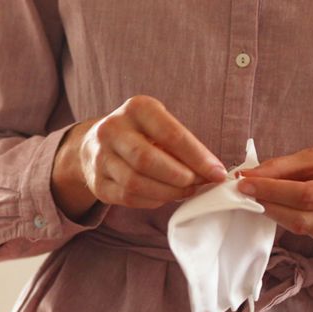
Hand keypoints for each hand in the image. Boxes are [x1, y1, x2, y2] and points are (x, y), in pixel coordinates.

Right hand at [51, 95, 227, 218]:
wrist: (95, 144)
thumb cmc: (140, 134)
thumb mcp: (159, 124)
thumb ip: (183, 145)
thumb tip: (212, 172)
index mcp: (136, 108)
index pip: (171, 135)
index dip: (197, 157)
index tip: (217, 173)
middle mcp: (112, 130)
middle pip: (147, 160)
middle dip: (180, 177)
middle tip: (198, 184)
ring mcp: (100, 157)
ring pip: (135, 183)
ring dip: (167, 192)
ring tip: (184, 191)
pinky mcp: (96, 182)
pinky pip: (127, 198)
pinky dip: (152, 201)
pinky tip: (164, 196)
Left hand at [239, 138, 312, 247]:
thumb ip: (284, 166)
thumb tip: (248, 176)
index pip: (305, 197)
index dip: (271, 192)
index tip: (244, 184)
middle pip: (301, 220)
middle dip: (268, 206)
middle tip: (244, 193)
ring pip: (303, 230)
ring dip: (278, 214)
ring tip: (263, 197)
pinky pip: (312, 235)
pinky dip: (293, 220)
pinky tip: (289, 207)